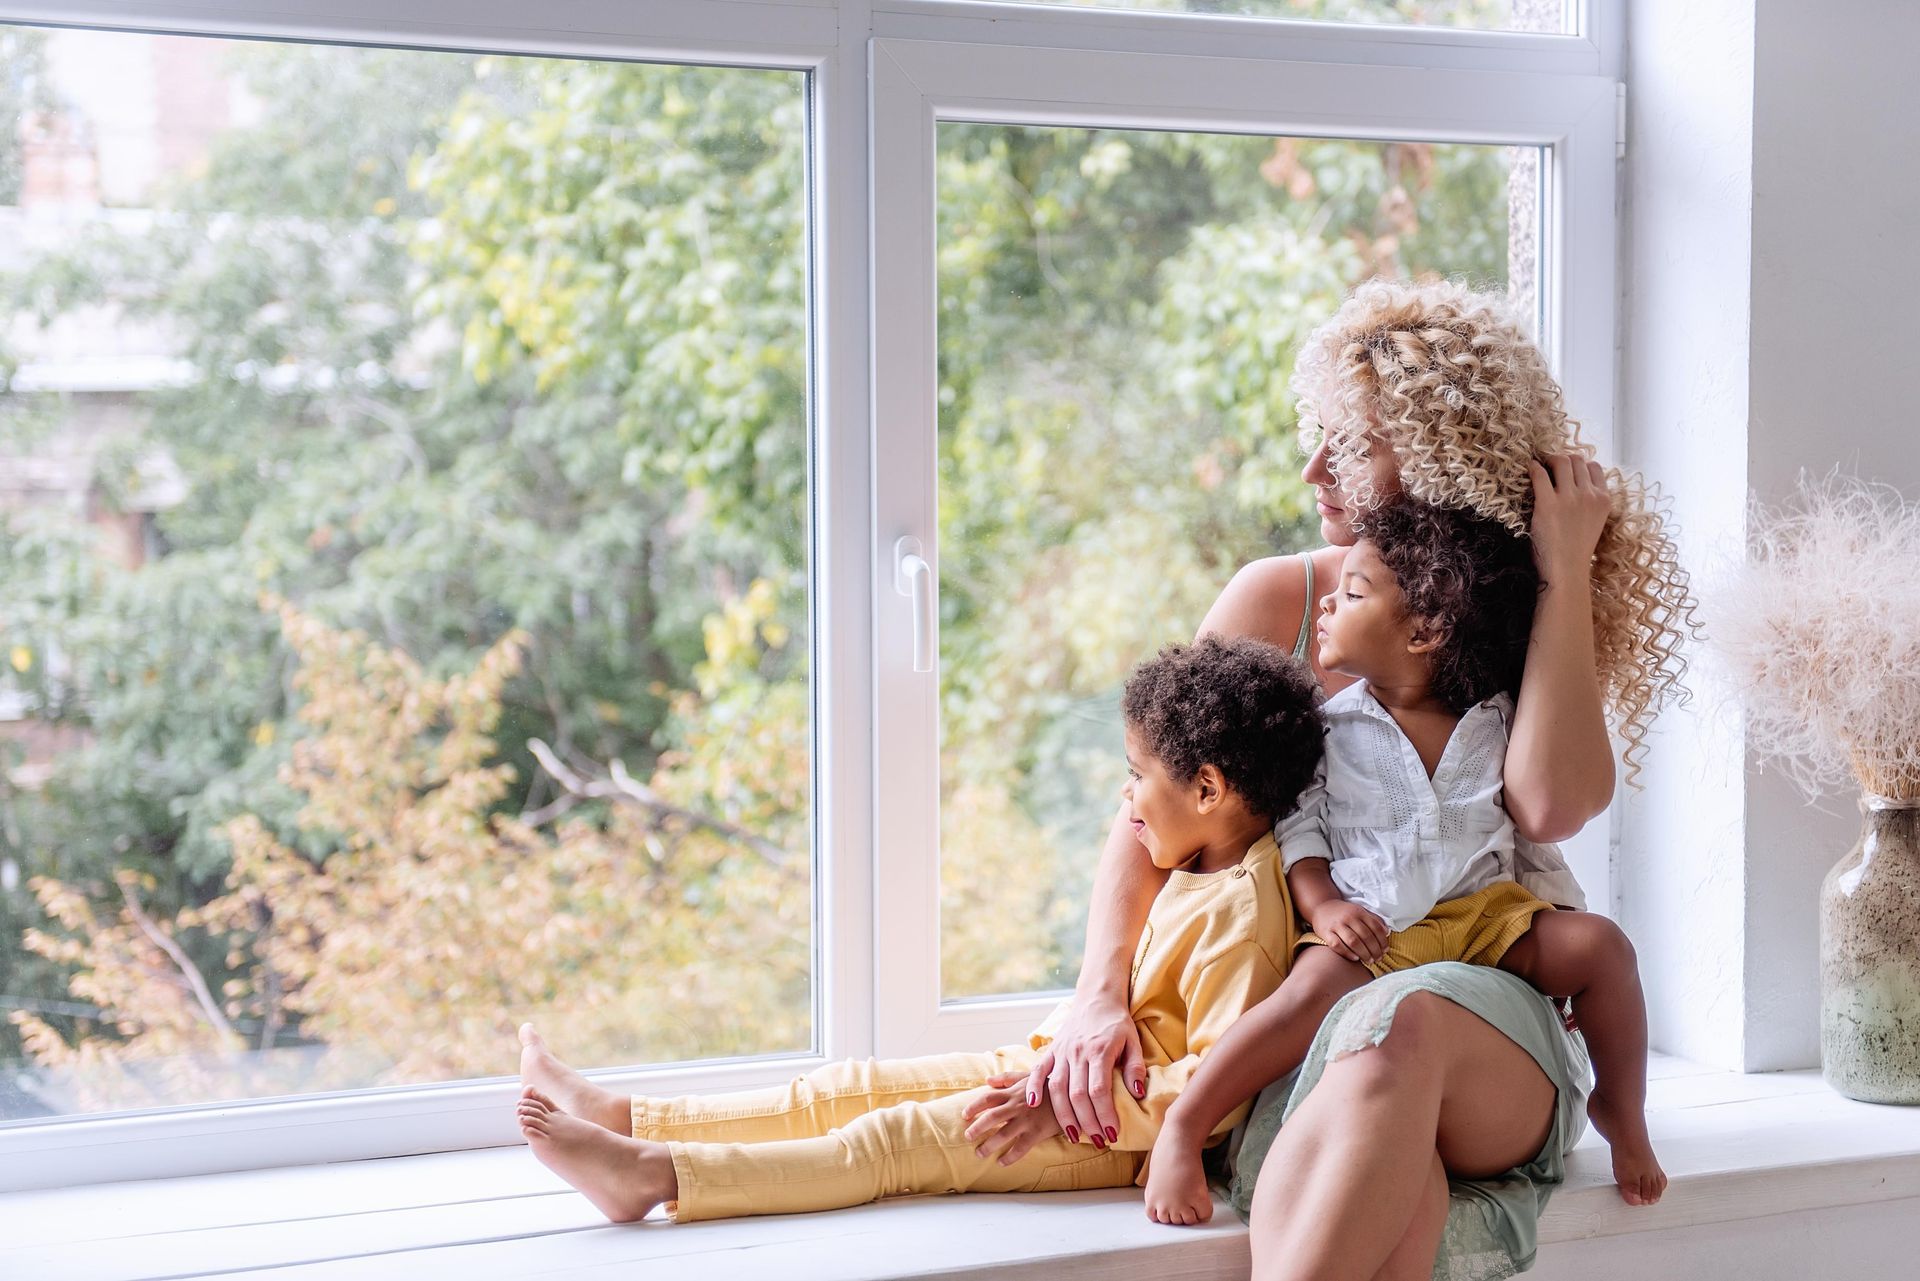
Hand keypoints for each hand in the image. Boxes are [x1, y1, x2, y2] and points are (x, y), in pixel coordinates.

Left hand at [963, 1071, 1066, 1164]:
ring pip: (1003, 1135)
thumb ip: (1007, 1078)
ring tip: (979, 1153)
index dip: (974, 1106)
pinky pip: (1020, 1148)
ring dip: (988, 1145)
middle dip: (977, 1128)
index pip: (988, 1098)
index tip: (965, 1115)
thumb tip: (987, 1080)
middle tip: (967, 1136)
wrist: (1072, 1096)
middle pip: (991, 1117)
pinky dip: (1009, 1157)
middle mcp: (1017, 1106)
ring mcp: (1026, 1120)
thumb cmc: (1048, 1086)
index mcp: (1013, 1092)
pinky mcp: (1037, 1132)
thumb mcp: (1029, 1076)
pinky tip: (1001, 1162)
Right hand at [1023, 993, 1144, 1145]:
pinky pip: (1038, 1071)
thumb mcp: (1133, 1041)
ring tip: (1074, 1136)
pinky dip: (1033, 1088)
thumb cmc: (1117, 1023)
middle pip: (1077, 1095)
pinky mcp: (1051, 1050)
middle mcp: (1078, 1053)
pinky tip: (1033, 1106)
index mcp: (1100, 1051)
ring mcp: (1062, 1052)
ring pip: (1057, 1089)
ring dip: (1065, 1115)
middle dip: (1088, 1123)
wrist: (1097, 998)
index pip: (1099, 1090)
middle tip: (1099, 1141)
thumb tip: (1138, 1093)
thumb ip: (1135, 1067)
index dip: (1105, 1114)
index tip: (1113, 1133)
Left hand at [1143, 1122, 1213, 1225]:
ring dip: (1194, 1211)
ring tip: (1194, 1193)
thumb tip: (1171, 1202)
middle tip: (1186, 1194)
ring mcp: (1180, 1205)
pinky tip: (1203, 1195)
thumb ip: (1160, 1194)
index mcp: (1151, 1200)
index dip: (1168, 1212)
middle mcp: (1164, 1207)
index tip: (1174, 1202)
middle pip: (1177, 1222)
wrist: (1177, 1143)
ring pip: (1190, 1220)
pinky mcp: (1196, 1198)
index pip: (1159, 1220)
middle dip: (1182, 1211)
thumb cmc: (1166, 1153)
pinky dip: (1206, 1209)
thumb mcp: (1156, 1179)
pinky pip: (1205, 1215)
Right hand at [1308, 899, 1389, 963]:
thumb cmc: (1344, 912)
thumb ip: (1373, 919)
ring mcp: (1336, 925)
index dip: (1382, 940)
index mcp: (1358, 912)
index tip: (1385, 950)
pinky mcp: (1325, 932)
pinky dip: (1347, 953)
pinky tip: (1355, 958)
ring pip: (1353, 941)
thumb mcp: (1360, 910)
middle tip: (1378, 958)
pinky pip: (1337, 945)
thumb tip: (1386, 931)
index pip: (1375, 927)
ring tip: (1369, 960)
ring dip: (1364, 953)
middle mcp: (1348, 917)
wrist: (1322, 907)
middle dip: (1375, 950)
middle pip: (1366, 936)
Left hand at [1528, 454, 1612, 583]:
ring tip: (1540, 465)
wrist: (1567, 570)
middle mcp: (1589, 495)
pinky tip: (1529, 468)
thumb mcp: (1596, 522)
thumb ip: (1591, 502)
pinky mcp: (1548, 504)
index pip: (1594, 467)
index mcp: (1604, 499)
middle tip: (1550, 466)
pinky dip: (1533, 467)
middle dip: (1563, 460)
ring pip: (1561, 461)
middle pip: (1577, 460)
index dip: (1579, 465)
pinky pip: (1539, 474)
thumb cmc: (1577, 550)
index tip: (1567, 470)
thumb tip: (1577, 485)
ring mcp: (1569, 498)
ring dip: (1549, 460)